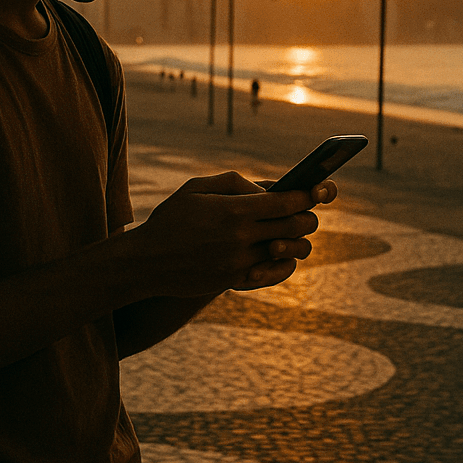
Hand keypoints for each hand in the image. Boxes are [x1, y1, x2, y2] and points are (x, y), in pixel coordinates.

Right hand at [131, 173, 330, 296]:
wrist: (145, 262)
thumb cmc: (171, 219)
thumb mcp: (197, 187)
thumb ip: (236, 182)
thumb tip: (269, 188)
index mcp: (234, 209)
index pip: (288, 201)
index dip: (309, 194)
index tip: (318, 189)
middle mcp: (241, 237)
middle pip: (297, 226)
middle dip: (308, 216)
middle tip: (306, 211)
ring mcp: (240, 262)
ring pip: (290, 251)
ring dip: (297, 240)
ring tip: (289, 232)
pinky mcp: (235, 281)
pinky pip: (274, 273)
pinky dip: (283, 262)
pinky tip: (278, 252)